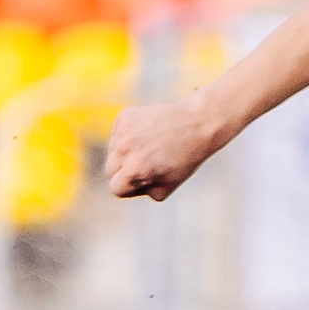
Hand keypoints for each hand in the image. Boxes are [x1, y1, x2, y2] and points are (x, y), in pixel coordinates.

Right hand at [105, 99, 221, 201]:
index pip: (115, 188)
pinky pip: (118, 133)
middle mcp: (124, 150)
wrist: (198, 124)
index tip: (144, 180)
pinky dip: (128, 135)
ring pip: (112, 150)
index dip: (130, 188)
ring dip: (126, 152)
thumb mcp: (168, 186)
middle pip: (110, 170)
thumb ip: (145, 192)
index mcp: (134, 171)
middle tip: (148, 164)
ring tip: (150, 147)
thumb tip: (129, 187)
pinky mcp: (125, 116)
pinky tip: (148, 134)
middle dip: (125, 171)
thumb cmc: (185, 159)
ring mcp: (123, 131)